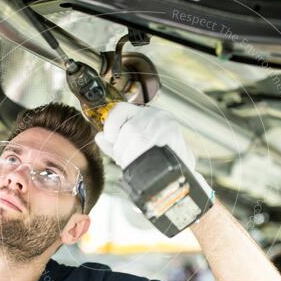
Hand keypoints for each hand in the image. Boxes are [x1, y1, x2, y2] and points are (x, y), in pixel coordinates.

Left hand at [96, 102, 211, 194]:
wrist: (181, 171)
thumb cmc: (155, 158)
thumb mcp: (131, 149)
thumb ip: (114, 144)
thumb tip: (99, 137)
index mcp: (142, 113)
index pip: (119, 109)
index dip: (111, 126)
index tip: (111, 141)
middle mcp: (155, 114)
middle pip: (129, 128)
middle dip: (121, 148)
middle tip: (124, 161)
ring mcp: (166, 123)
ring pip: (138, 136)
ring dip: (130, 154)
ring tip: (132, 164)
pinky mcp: (174, 134)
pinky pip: (151, 143)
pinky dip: (142, 155)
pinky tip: (143, 163)